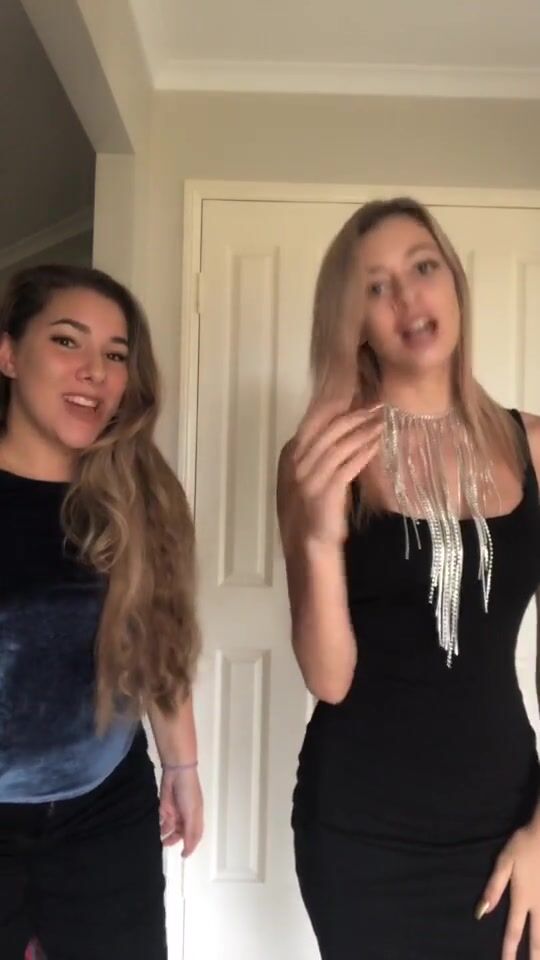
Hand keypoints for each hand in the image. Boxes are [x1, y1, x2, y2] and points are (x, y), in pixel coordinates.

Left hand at [159, 766, 203, 856]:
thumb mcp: (192, 813)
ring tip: (159, 838)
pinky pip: (162, 820)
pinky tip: (156, 829)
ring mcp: (175, 811)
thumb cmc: (188, 791)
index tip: (183, 855)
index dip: (190, 846)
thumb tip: (189, 849)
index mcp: (195, 817)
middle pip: (180, 833)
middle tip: (165, 844)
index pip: (194, 835)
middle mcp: (186, 816)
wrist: (176, 772)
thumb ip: (190, 832)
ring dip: (165, 834)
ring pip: (170, 828)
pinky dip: (160, 826)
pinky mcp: (165, 806)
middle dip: (174, 840)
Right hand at [279, 401, 383, 546]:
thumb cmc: (310, 510)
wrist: (307, 544)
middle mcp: (296, 463)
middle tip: (376, 405)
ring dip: (363, 431)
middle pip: (329, 429)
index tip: (358, 399)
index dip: (338, 408)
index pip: (314, 422)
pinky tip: (377, 444)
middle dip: (355, 414)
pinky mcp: (326, 491)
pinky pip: (349, 465)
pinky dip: (364, 452)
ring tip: (381, 421)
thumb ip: (314, 455)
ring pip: (340, 444)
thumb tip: (337, 431)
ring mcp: (310, 477)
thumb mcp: (305, 477)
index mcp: (289, 455)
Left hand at [476, 820, 539, 957]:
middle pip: (536, 938)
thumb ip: (494, 888)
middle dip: (533, 957)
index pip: (513, 930)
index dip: (508, 950)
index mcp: (522, 898)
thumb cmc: (523, 845)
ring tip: (539, 957)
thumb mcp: (503, 863)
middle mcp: (539, 905)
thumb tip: (481, 912)